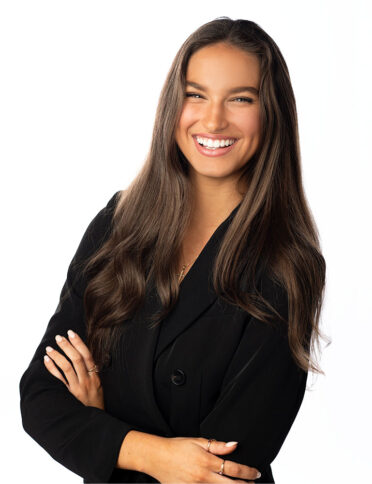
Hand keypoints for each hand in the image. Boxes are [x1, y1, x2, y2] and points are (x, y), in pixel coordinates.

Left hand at [43, 329, 104, 409]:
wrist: (95, 423)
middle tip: (59, 337)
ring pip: (67, 367)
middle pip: (76, 359)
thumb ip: (93, 372)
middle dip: (67, 346)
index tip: (71, 333)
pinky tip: (47, 361)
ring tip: (50, 347)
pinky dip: (52, 369)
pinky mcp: (69, 395)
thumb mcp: (99, 386)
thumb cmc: (96, 402)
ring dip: (57, 356)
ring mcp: (77, 388)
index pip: (87, 355)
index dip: (79, 343)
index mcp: (95, 376)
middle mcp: (87, 380)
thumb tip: (85, 357)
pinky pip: (59, 380)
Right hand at [145, 436, 260, 482]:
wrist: (157, 457)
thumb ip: (217, 446)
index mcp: (206, 461)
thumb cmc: (177, 447)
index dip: (247, 472)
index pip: (233, 468)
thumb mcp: (198, 441)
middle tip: (253, 483)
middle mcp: (203, 477)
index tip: (255, 472)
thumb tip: (234, 445)